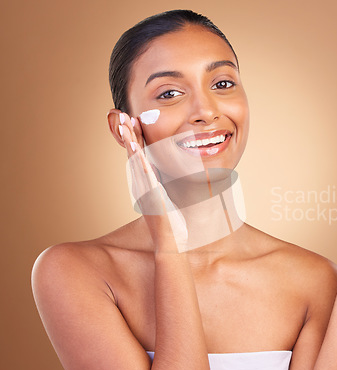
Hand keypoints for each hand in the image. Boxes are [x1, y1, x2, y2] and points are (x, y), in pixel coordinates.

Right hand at [119, 112, 186, 251]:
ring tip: (125, 124)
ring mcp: (146, 191)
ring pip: (135, 161)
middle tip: (121, 115)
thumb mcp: (167, 200)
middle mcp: (143, 186)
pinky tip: (136, 148)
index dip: (135, 139)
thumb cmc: (173, 225)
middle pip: (133, 155)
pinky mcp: (152, 196)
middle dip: (127, 135)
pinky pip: (145, 175)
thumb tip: (170, 180)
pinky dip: (139, 161)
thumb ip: (165, 188)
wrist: (171, 244)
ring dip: (130, 142)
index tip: (132, 121)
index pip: (139, 157)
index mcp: (147, 184)